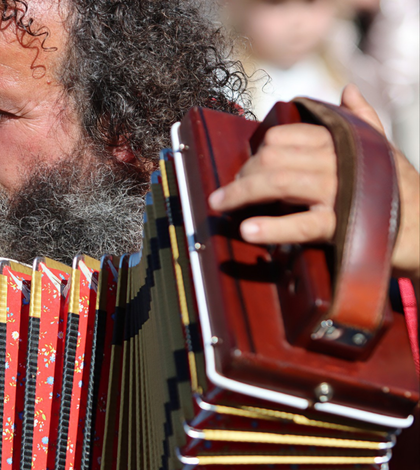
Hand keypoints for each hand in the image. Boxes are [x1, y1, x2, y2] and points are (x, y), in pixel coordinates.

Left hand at [209, 85, 419, 280]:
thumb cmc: (399, 190)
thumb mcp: (382, 150)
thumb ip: (363, 119)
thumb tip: (348, 89)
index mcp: (341, 142)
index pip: (283, 136)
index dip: (258, 152)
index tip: (246, 170)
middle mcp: (337, 161)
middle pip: (272, 157)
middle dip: (243, 175)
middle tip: (227, 194)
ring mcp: (339, 192)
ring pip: (278, 182)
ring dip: (242, 193)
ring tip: (220, 205)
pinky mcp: (344, 225)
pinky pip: (301, 224)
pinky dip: (271, 228)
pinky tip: (247, 231)